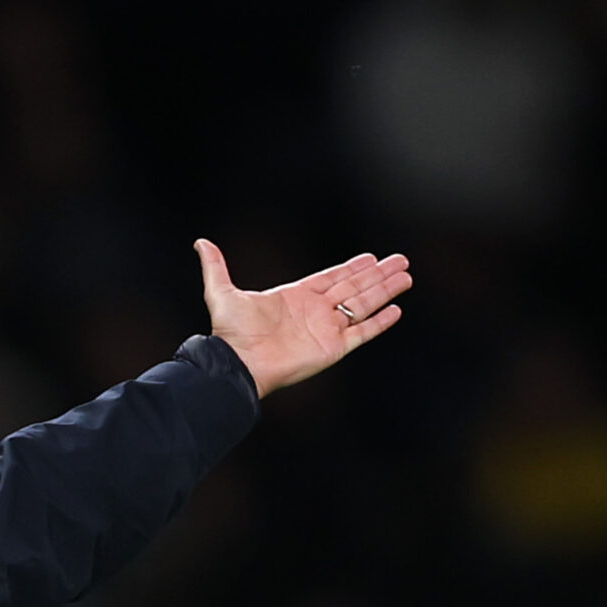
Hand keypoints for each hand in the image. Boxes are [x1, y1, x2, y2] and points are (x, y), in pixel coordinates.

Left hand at [194, 239, 411, 397]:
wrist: (239, 363)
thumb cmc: (231, 333)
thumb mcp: (222, 293)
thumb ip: (216, 267)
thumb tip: (200, 243)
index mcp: (296, 297)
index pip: (332, 278)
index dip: (352, 267)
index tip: (371, 257)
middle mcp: (315, 312)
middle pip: (354, 287)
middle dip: (378, 274)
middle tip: (400, 260)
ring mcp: (326, 330)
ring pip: (363, 305)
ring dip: (385, 290)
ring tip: (406, 277)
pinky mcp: (333, 348)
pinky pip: (362, 332)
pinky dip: (380, 322)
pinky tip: (396, 309)